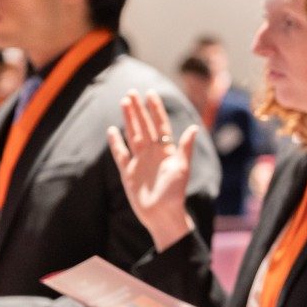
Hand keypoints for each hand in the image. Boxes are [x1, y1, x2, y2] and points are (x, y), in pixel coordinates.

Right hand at [107, 90, 196, 251]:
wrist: (162, 214)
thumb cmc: (175, 192)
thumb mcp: (182, 168)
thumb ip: (184, 148)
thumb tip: (193, 128)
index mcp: (167, 151)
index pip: (160, 125)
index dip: (156, 110)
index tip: (151, 93)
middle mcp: (153, 153)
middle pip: (144, 126)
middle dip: (138, 110)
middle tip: (131, 92)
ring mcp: (140, 161)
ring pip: (132, 135)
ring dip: (129, 120)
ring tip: (124, 103)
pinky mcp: (128, 172)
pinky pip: (120, 154)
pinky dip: (116, 142)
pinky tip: (112, 130)